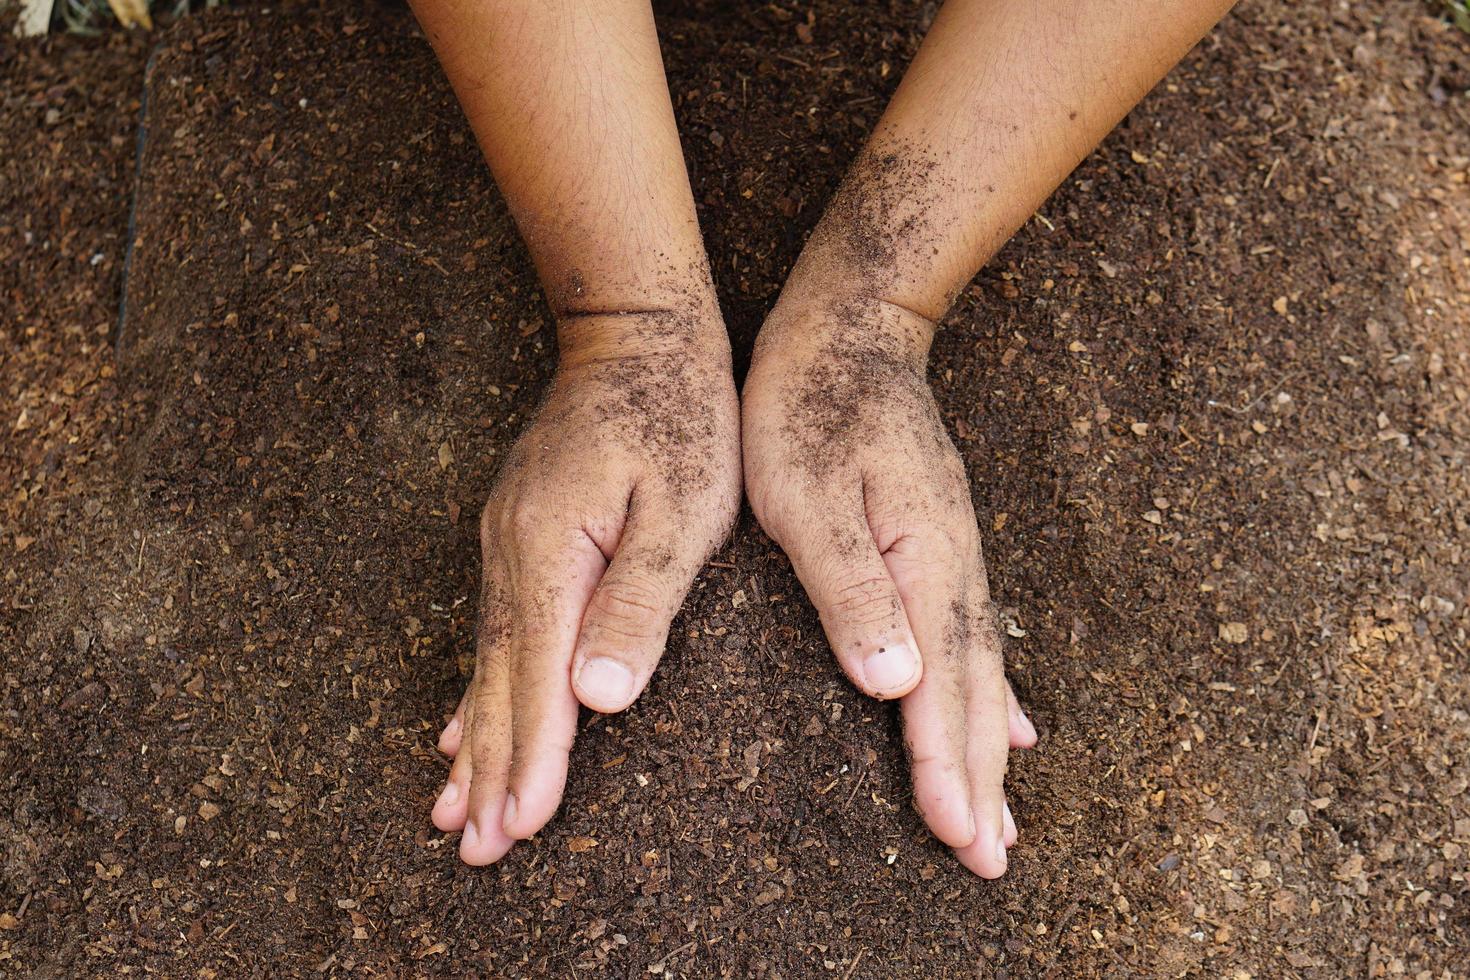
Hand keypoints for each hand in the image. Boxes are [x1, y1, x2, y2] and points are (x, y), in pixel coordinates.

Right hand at [431, 312, 740, 863]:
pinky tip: (457, 724)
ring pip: (486, 659)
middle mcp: (513, 552)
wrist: (637, 336)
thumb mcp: (683, 511)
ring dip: (473, 739)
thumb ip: (639, 602)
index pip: (540, 676)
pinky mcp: (517, 535)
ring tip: (451, 808)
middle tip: (472, 848)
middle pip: (497, 679)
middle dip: (489, 768)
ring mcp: (506, 542)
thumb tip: (598, 695)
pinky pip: (490, 628)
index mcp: (555, 550)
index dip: (531, 755)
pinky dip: (475, 687)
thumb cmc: (681, 420)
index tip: (516, 825)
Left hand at [741, 297, 1036, 877]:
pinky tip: (1007, 721)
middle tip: (991, 860)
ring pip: (980, 671)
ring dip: (989, 749)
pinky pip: (975, 636)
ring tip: (1001, 816)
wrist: (850, 328)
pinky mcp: (937, 541)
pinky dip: (991, 691)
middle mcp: (953, 567)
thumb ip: (852, 588)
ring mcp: (952, 554)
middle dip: (980, 780)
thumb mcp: (809, 495)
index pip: (939, 687)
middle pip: (975, 692)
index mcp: (922, 563)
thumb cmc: (810, 409)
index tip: (958, 839)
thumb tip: (897, 683)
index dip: (948, 767)